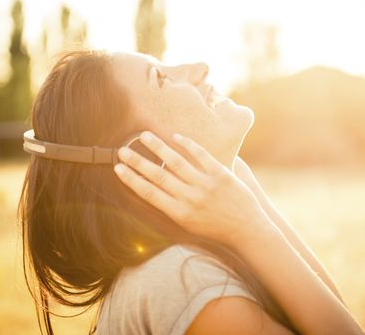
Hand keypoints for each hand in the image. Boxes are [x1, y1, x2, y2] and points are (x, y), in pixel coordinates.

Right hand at [113, 131, 270, 246]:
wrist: (246, 229)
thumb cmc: (215, 228)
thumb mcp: (189, 224)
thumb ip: (172, 207)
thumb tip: (153, 190)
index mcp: (180, 213)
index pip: (150, 193)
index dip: (132, 179)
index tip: (118, 168)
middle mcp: (190, 198)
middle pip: (158, 175)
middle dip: (138, 161)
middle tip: (123, 149)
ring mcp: (206, 185)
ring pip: (177, 162)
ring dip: (158, 147)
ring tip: (145, 136)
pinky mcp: (221, 174)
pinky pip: (201, 155)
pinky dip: (187, 144)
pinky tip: (175, 136)